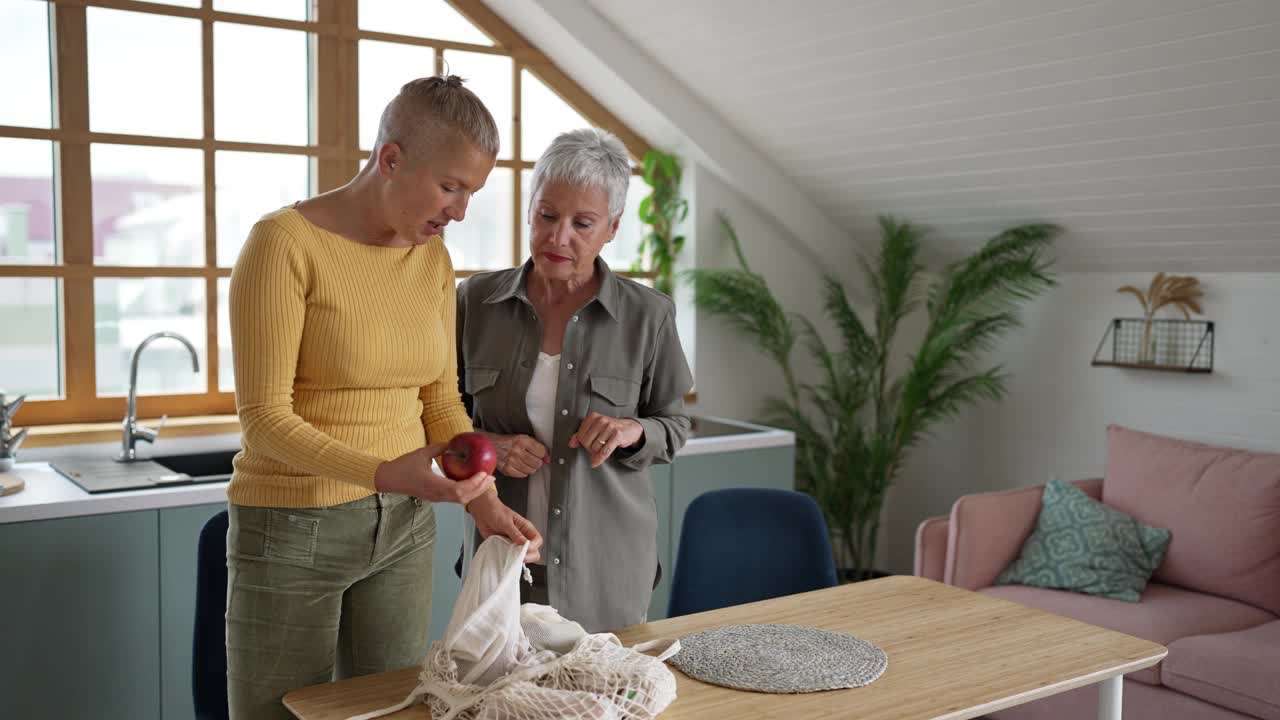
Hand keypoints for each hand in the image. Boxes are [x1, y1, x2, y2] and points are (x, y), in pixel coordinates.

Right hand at [373, 442, 494, 505]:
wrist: (388, 479)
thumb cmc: (403, 466)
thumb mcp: (422, 453)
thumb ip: (439, 448)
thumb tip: (453, 443)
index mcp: (434, 485)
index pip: (459, 490)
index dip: (473, 484)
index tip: (484, 474)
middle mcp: (437, 495)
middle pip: (464, 498)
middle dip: (480, 489)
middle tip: (491, 477)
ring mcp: (436, 498)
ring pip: (460, 500)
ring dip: (475, 491)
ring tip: (485, 481)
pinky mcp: (436, 497)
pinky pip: (455, 498)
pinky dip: (467, 492)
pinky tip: (473, 483)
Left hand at [468, 491, 543, 562]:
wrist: (484, 513)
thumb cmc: (497, 512)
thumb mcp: (507, 522)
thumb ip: (516, 533)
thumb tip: (524, 543)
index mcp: (526, 528)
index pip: (537, 540)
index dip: (533, 546)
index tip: (525, 549)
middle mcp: (522, 537)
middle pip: (533, 550)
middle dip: (528, 556)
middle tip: (519, 557)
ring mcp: (514, 543)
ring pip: (522, 555)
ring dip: (516, 558)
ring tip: (509, 556)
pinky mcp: (506, 547)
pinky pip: (510, 556)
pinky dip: (507, 559)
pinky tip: (503, 556)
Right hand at [489, 433, 549, 477]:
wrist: (489, 445)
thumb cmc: (506, 442)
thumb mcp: (522, 439)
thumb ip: (536, 447)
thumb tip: (547, 458)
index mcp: (522, 440)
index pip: (541, 451)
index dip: (543, 454)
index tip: (541, 455)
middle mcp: (517, 450)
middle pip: (537, 462)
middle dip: (537, 462)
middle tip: (533, 460)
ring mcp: (511, 461)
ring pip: (530, 470)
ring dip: (530, 468)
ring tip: (525, 463)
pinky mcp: (506, 469)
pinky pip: (522, 475)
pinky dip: (522, 472)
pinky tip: (519, 466)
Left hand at [569, 413, 643, 467]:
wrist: (629, 428)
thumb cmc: (609, 430)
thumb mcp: (594, 430)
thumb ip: (581, 436)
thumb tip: (571, 444)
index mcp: (593, 417)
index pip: (580, 436)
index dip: (583, 443)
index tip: (590, 443)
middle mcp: (601, 420)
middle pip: (586, 442)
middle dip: (590, 448)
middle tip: (597, 447)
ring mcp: (610, 427)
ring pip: (595, 448)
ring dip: (597, 452)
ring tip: (602, 448)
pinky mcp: (617, 435)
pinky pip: (605, 451)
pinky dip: (600, 459)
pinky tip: (597, 462)